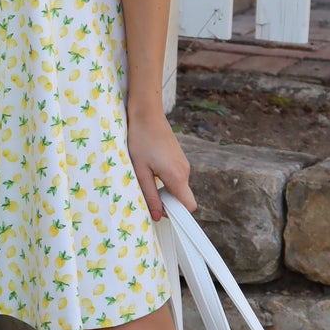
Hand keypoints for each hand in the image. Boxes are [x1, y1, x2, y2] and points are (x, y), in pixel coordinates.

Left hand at [124, 103, 196, 221]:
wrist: (147, 113)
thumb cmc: (140, 140)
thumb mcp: (140, 170)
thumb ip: (150, 195)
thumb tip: (158, 216)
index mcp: (177, 176)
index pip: (189, 206)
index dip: (177, 214)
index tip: (160, 211)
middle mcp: (185, 171)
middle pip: (183, 198)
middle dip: (167, 202)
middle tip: (147, 193)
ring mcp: (183, 164)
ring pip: (178, 187)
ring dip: (164, 190)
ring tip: (146, 177)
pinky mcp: (179, 158)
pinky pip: (176, 177)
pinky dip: (165, 179)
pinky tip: (150, 168)